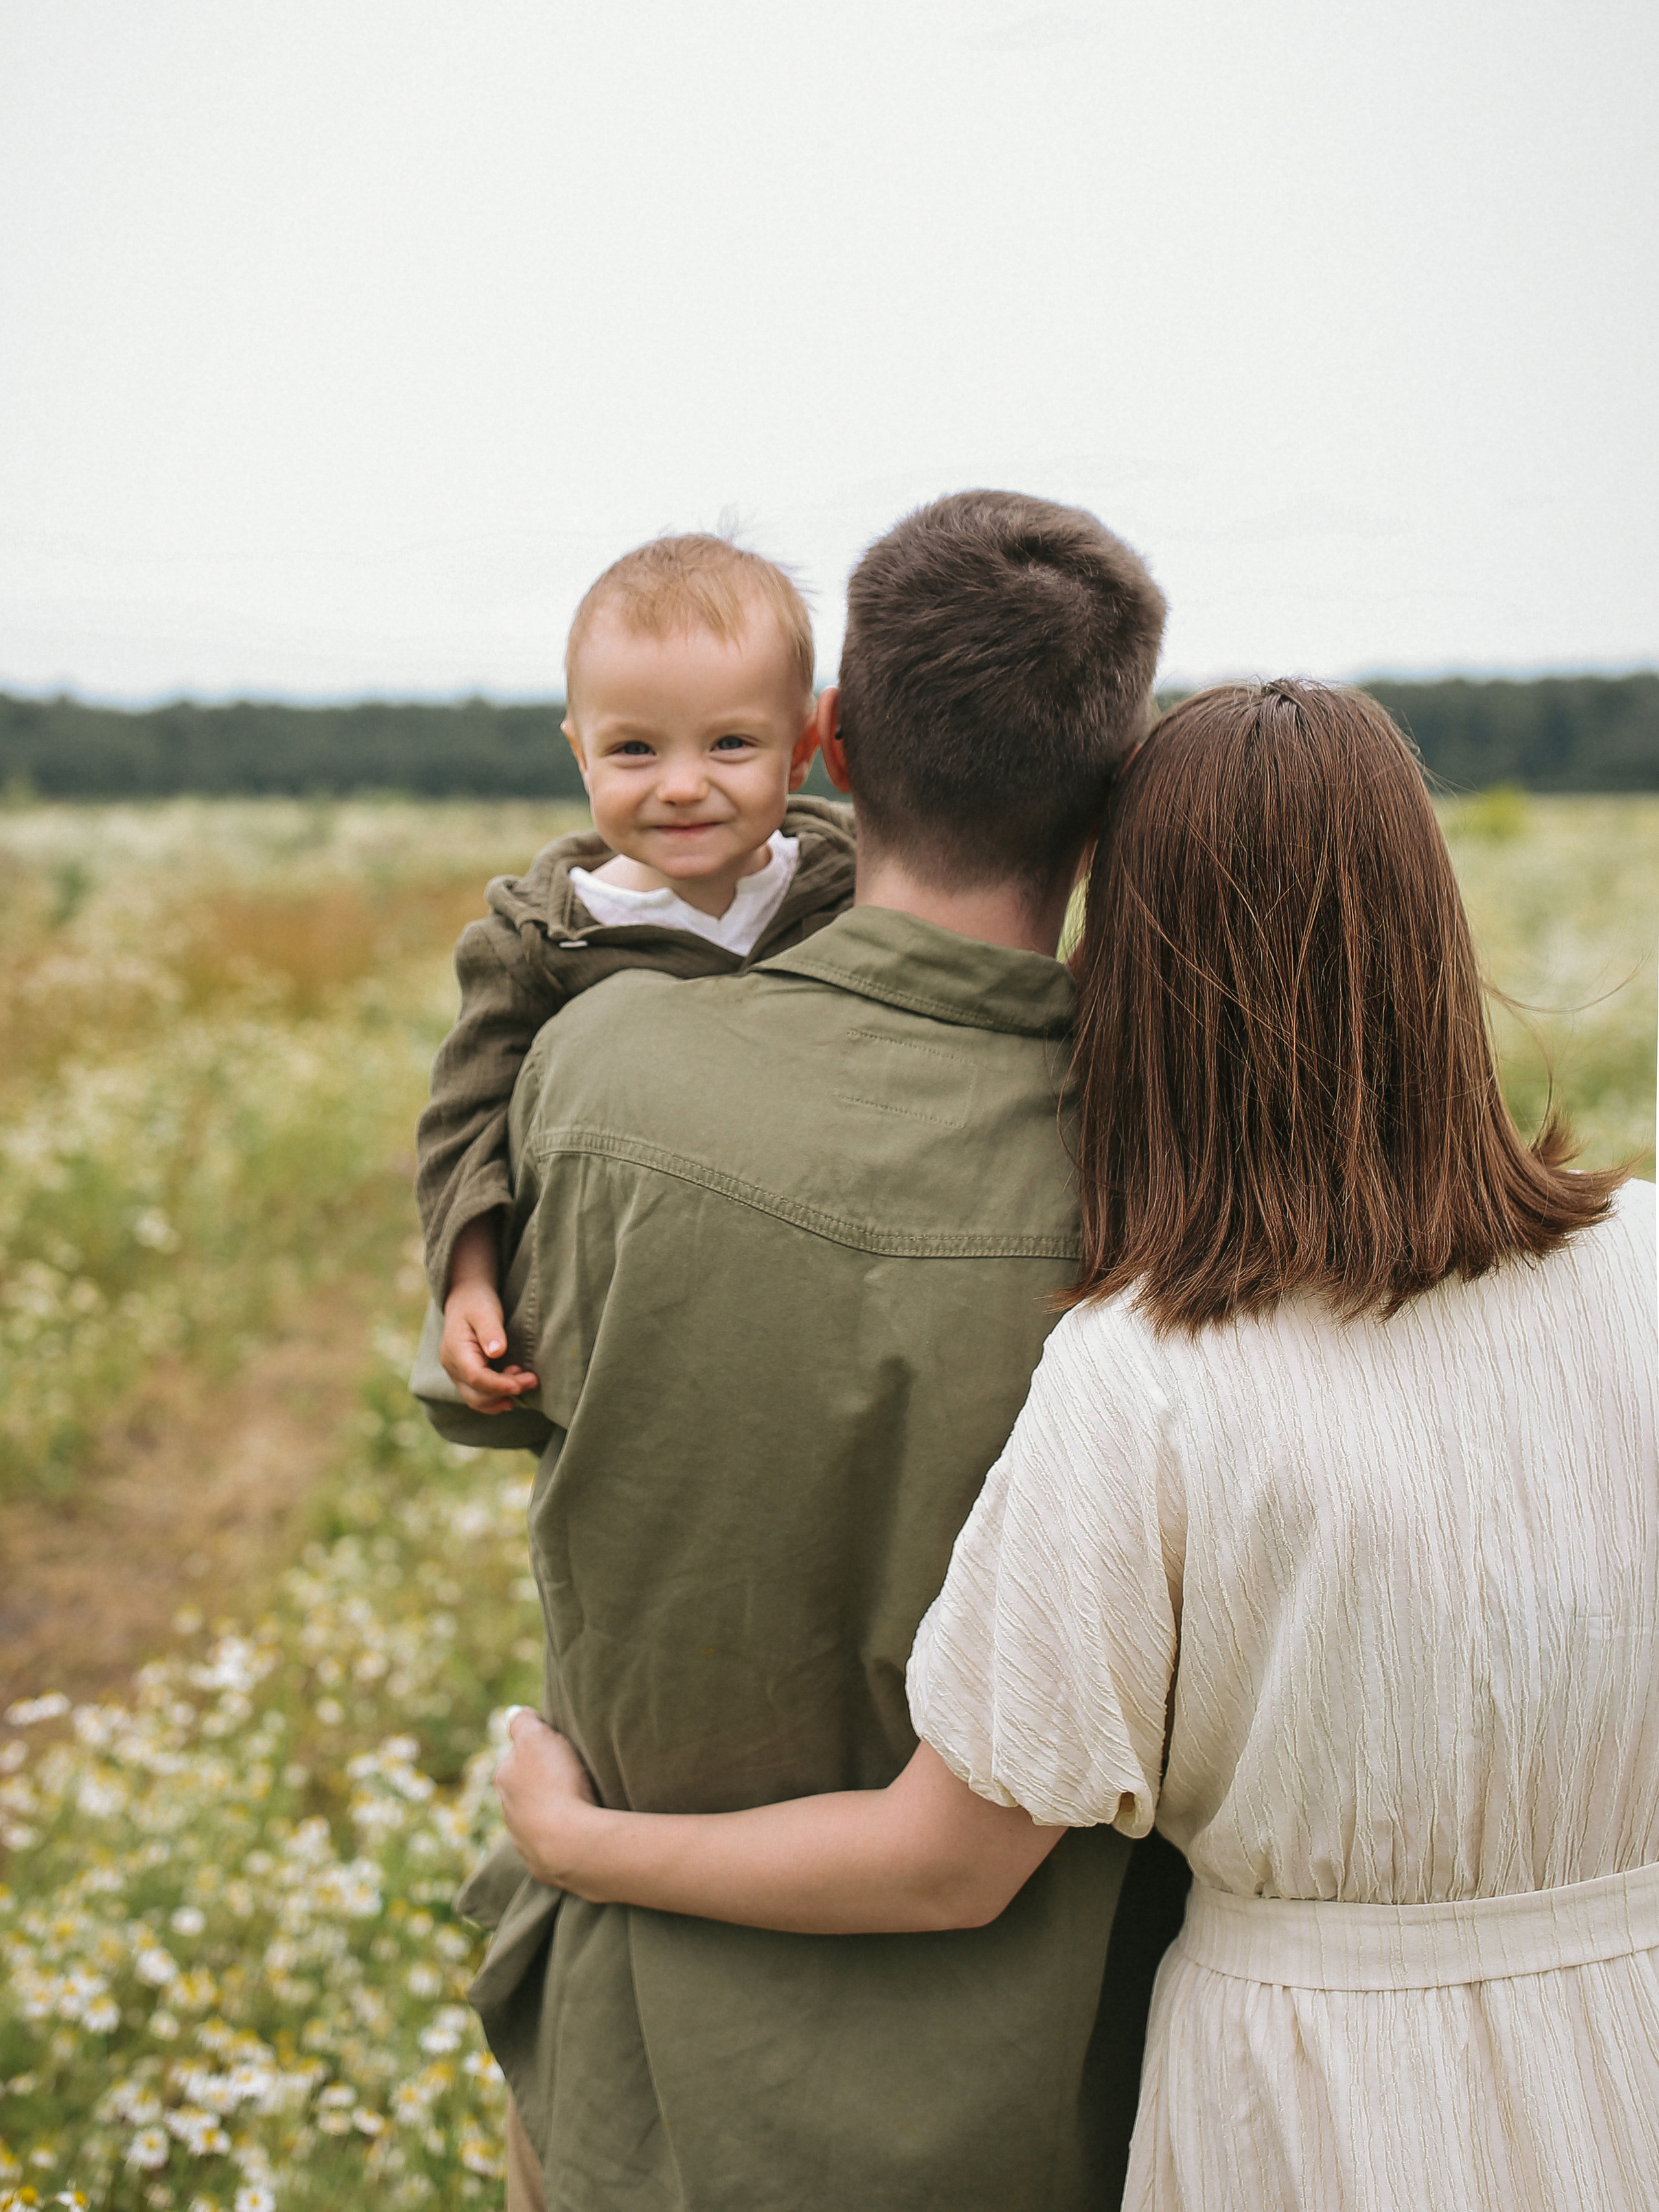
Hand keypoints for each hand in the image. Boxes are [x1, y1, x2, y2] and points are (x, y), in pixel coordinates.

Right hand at [440, 1219, 538, 1412]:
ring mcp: (457, 1373)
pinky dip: (496, 1397)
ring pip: (476, 1399)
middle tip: (533, 1380)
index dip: (499, 1384)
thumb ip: (490, 1330)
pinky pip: (478, 1394)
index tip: (521, 1384)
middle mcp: (453, 1366)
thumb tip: (497, 1352)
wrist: (465, 1299)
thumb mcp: (484, 1310)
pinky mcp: (466, 1375)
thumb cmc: (477, 1302)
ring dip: (501, 1398)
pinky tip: (515, 1388)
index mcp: (455, 1351)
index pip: (476, 1377)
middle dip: (505, 1392)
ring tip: (526, 1383)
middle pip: (476, 1393)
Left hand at [495, 1710, 598, 1886]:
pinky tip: (580, 1831)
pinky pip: (552, 1844)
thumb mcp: (538, 1737)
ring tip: (581, 1804)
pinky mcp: (542, 1865)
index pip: (519, 1754)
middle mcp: (507, 1810)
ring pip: (537, 1817)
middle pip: (527, 1788)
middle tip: (573, 1776)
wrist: (571, 1843)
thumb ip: (523, 1722)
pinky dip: (563, 1836)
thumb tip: (515, 1715)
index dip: (541, 1749)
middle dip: (545, 1782)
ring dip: (554, 1810)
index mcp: (505, 1777)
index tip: (561, 1749)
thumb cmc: (557, 1783)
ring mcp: (523, 1840)